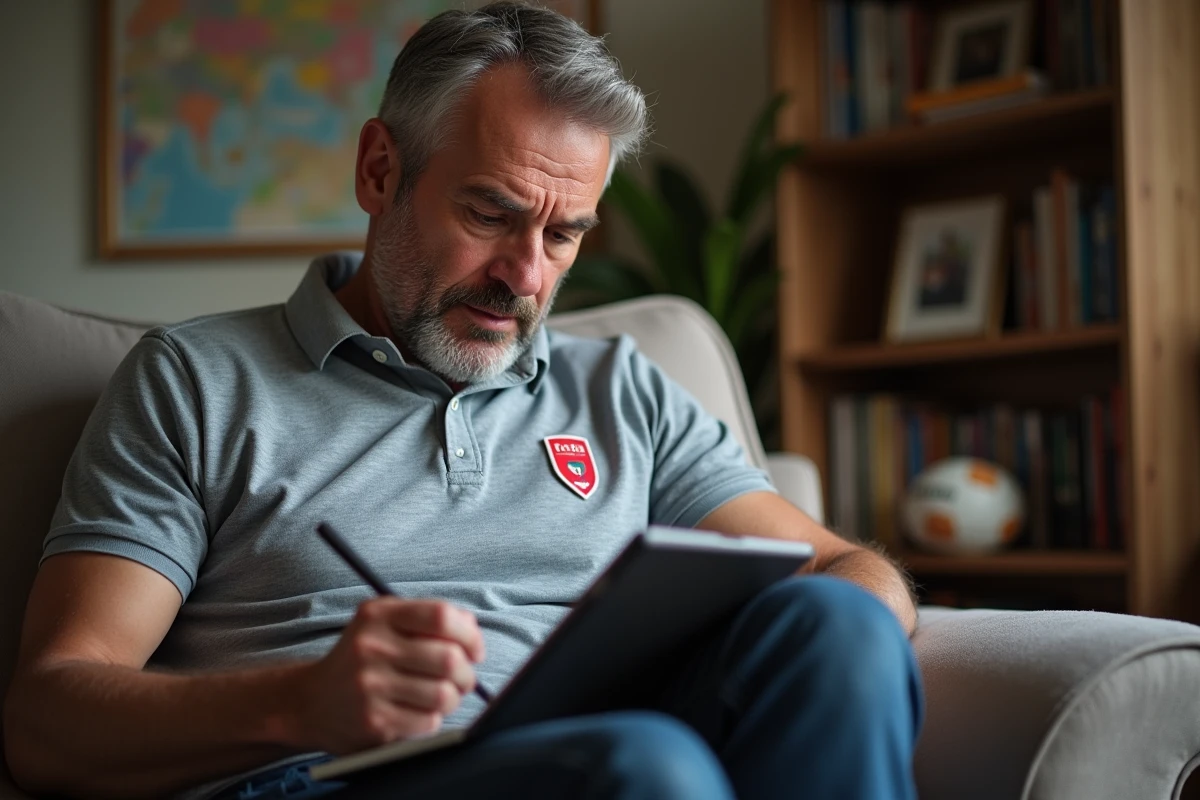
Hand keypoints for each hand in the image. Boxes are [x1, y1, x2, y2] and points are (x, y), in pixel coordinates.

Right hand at [291, 598, 485, 753]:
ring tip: (443, 696)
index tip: (474, 650)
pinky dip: (433, 719)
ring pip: (444, 694)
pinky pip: (428, 722)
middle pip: (449, 658)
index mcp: (378, 615)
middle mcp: (371, 647)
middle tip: (463, 679)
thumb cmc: (360, 659)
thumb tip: (471, 626)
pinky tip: (418, 713)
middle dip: (467, 673)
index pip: (441, 616)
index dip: (469, 635)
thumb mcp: (383, 624)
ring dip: (453, 698)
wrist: (309, 702)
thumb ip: (426, 618)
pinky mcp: (373, 721)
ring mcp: (371, 686)